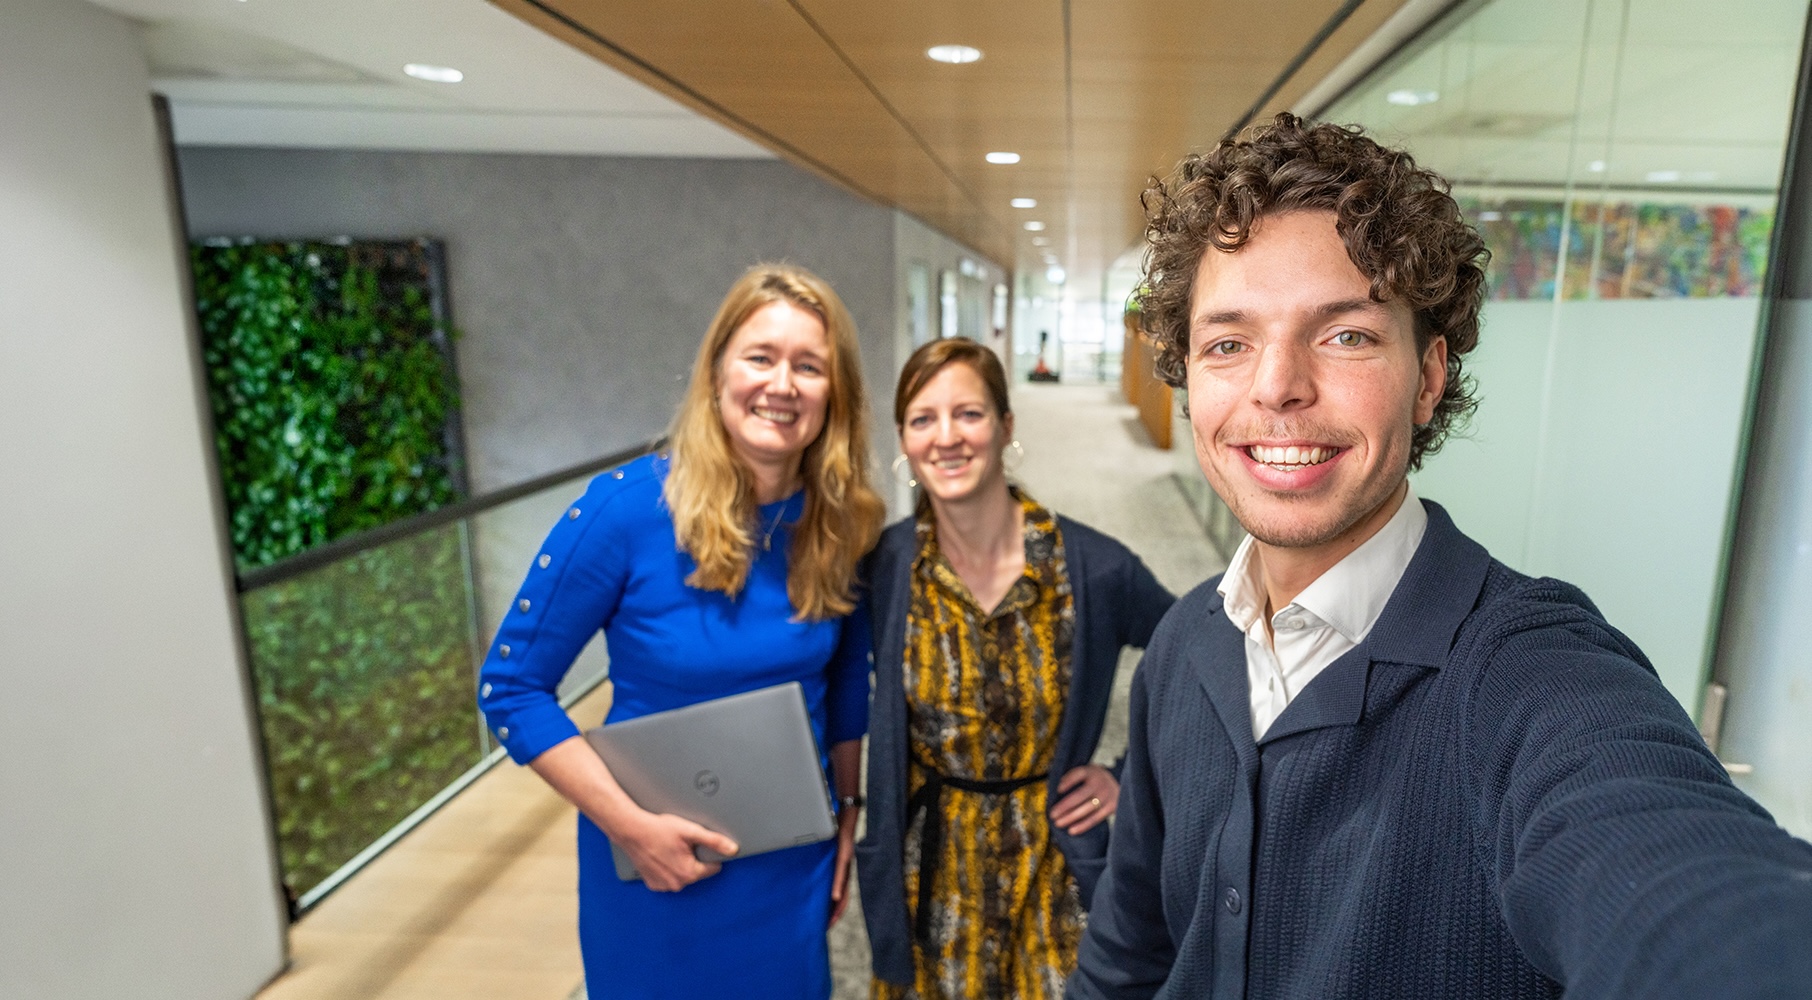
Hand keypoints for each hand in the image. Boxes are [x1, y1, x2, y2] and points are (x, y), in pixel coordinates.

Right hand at [606, 808, 738, 892]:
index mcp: (689, 873)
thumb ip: (714, 841)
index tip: (698, 846)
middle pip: (697, 872)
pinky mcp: (653, 884)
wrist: (632, 831)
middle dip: (693, 859)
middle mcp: (676, 884)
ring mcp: (663, 886)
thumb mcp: (690, 831)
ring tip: (670, 849)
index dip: (709, 854)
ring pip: (683, 876)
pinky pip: (669, 878)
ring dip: (680, 864)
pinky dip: (668, 869)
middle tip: (681, 845)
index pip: (713, 868)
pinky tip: (662, 856)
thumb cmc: (658, 830)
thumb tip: (732, 849)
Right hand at [828, 806, 858, 926]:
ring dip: (838, 907)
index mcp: (840, 869)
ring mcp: (846, 863)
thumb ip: (820, 860)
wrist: (846, 813)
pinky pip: (840, 874)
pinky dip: (838, 887)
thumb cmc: (835, 829)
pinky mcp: (844, 855)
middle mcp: (845, 869)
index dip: (833, 910)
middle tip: (826, 928)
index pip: (838, 894)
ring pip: (843, 889)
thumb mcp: (825, 848)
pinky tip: (835, 897)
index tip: (824, 923)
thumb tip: (806, 870)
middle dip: (835, 914)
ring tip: (831, 920)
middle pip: (843, 897)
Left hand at [1050, 764, 1117, 834]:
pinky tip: (1071, 830)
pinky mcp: (1111, 807)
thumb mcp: (1084, 773)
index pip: (1078, 774)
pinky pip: (1095, 818)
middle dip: (1065, 806)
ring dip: (1071, 817)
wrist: (1116, 783)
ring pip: (1087, 809)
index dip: (1068, 781)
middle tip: (1052, 814)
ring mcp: (1106, 795)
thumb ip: (1071, 779)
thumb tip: (1054, 793)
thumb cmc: (1092, 780)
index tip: (1058, 789)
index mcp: (1090, 772)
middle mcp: (1099, 782)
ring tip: (1058, 823)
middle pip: (1080, 795)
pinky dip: (1082, 825)